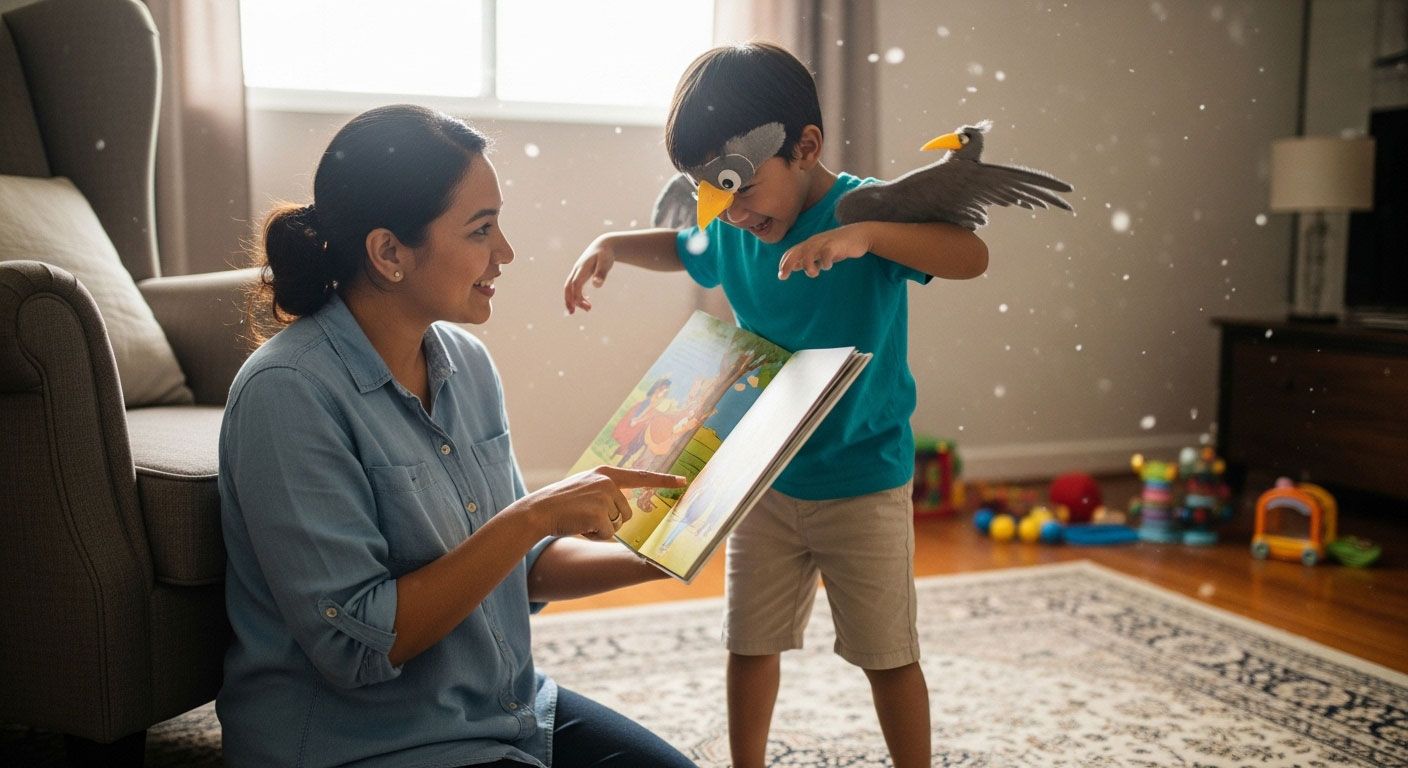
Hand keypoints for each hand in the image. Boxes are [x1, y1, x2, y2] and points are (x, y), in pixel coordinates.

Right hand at [519, 465, 685, 540]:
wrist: (538, 511)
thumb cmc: (561, 504)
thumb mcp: (586, 488)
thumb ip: (606, 492)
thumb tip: (624, 511)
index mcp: (606, 473)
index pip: (641, 476)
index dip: (664, 480)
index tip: (684, 481)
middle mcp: (608, 482)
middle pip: (626, 512)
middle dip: (610, 521)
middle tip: (586, 517)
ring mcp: (604, 496)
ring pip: (618, 524)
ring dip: (601, 529)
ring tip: (581, 520)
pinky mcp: (599, 513)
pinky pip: (607, 534)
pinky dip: (594, 536)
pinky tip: (579, 527)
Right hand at [564, 236, 616, 313]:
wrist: (603, 245)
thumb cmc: (605, 254)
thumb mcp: (606, 262)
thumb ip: (601, 273)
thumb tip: (596, 285)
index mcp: (582, 268)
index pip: (576, 284)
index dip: (578, 296)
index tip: (588, 307)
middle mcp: (576, 270)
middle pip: (568, 287)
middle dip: (568, 300)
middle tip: (572, 313)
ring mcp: (576, 272)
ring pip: (569, 287)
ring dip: (571, 300)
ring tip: (581, 310)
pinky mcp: (579, 274)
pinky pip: (573, 286)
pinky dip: (575, 295)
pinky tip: (583, 303)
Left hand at [777, 224, 869, 279]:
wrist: (859, 235)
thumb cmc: (838, 246)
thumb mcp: (821, 253)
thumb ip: (808, 259)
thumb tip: (794, 266)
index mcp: (809, 244)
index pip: (792, 252)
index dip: (785, 263)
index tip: (782, 276)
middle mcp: (814, 242)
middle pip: (797, 251)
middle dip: (788, 263)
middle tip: (783, 276)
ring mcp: (825, 242)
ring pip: (810, 250)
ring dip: (807, 263)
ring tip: (812, 273)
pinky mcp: (836, 244)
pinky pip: (827, 252)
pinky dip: (825, 260)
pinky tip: (827, 266)